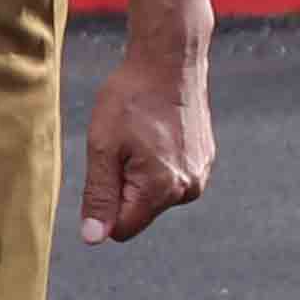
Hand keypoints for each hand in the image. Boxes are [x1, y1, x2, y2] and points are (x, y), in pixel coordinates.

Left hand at [79, 31, 213, 244]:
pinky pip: (171, 177)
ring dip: (141, 174)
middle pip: (139, 212)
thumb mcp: (103, 146)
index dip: (105, 205)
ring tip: (141, 135)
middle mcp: (188, 189)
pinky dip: (158, 162)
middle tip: (123, 146)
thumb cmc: (131, 98)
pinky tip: (157, 132)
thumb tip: (94, 238)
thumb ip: (99, 195)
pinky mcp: (205, 160)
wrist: (170, 61)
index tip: (107, 167)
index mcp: (162, 189)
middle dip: (124, 187)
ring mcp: (200, 174)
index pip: (122, 228)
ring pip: (155, 195)